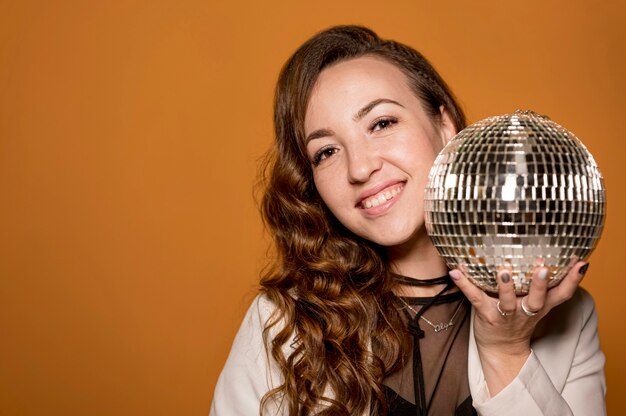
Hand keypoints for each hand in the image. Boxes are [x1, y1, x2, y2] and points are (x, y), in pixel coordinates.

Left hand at [449, 260, 589, 394]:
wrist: (501, 349)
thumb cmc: (518, 319)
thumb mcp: (539, 305)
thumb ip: (547, 285)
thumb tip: (558, 256)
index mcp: (540, 305)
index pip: (562, 293)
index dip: (573, 280)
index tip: (580, 263)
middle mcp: (526, 310)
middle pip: (537, 299)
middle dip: (540, 284)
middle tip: (542, 267)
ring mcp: (505, 315)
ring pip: (507, 301)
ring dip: (506, 286)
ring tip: (503, 270)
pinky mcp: (486, 315)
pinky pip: (475, 298)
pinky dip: (465, 284)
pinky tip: (456, 271)